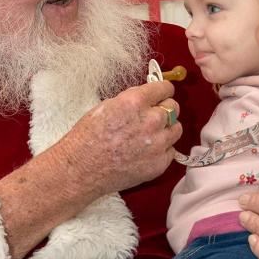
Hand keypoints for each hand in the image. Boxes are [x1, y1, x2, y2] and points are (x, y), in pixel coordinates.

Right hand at [60, 74, 182, 193]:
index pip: (165, 88)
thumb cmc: (87, 138)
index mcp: (136, 102)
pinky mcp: (159, 164)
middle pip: (174, 107)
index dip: (163, 90)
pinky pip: (171, 151)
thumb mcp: (106, 107)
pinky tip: (147, 152)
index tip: (162, 93)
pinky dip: (162, 150)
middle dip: (165, 109)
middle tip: (154, 115)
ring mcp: (157, 144)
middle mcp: (151, 121)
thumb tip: (146, 98)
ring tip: (151, 135)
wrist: (81, 170)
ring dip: (166, 129)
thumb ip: (131, 100)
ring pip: (176, 129)